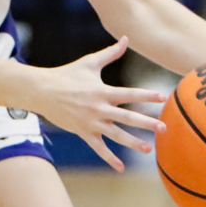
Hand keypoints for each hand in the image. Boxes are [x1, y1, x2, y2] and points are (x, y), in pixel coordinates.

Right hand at [26, 39, 165, 171]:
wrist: (42, 91)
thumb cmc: (67, 75)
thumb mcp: (89, 62)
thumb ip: (110, 53)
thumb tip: (126, 38)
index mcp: (103, 91)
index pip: (129, 94)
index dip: (146, 96)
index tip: (162, 98)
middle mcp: (99, 108)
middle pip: (127, 118)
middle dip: (146, 123)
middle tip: (163, 128)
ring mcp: (91, 122)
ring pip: (116, 135)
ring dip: (133, 143)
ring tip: (149, 149)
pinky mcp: (83, 132)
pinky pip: (98, 148)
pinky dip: (109, 158)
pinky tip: (121, 168)